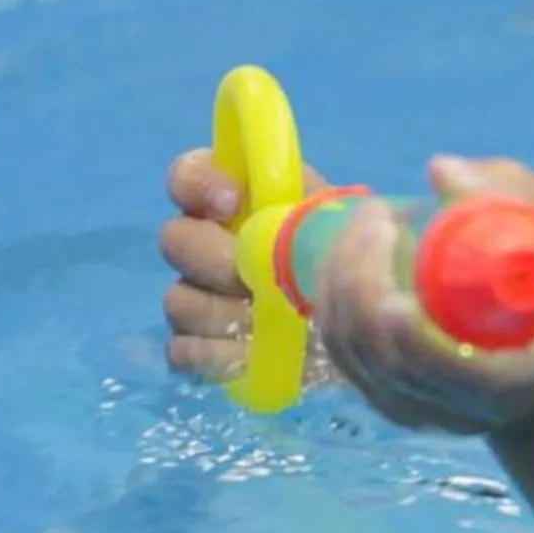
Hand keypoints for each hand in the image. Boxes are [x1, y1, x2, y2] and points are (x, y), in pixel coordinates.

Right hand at [158, 146, 329, 379]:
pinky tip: (251, 354)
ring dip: (222, 313)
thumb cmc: (346, 264)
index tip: (231, 203)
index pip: (187, 175)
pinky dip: (215, 356)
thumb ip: (314, 209)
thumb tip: (302, 215)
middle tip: (258, 278)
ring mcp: (197, 298)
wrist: (358, 329)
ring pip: (177, 299)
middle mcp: (206, 245)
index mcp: (237, 203)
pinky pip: (182, 351)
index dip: (199, 184)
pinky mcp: (200, 349)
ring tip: (268, 323)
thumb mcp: (343, 227)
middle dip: (216, 260)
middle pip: (175, 239)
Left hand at [314, 155, 533, 436]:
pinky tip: (351, 251)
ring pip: (352, 350)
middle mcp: (457, 407)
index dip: (414, 332)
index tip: (402, 275)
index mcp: (514, 379)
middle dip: (362, 277)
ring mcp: (417, 408)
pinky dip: (333, 295)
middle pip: (384, 355)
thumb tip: (440, 170)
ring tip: (371, 221)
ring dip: (342, 276)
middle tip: (382, 215)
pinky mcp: (387, 397)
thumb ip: (519, 199)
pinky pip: (342, 349)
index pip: (451, 370)